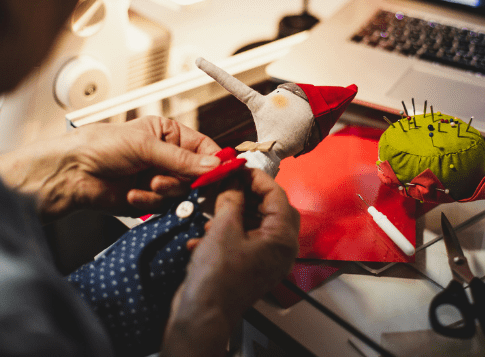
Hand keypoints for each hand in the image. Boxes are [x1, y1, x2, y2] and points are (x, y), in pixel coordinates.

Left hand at [0, 116, 220, 221]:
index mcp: (169, 135)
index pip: (204, 148)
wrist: (70, 173)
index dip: (215, 161)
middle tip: (170, 179)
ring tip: (148, 184)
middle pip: (197, 174)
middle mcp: (167, 157)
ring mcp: (158, 179)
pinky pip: (163, 207)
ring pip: (181, 193)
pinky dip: (149, 202)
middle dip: (184, 180)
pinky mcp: (148, 200)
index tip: (222, 172)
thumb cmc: (100, 146)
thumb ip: (181, 159)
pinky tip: (132, 194)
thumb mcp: (145, 146)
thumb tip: (213, 165)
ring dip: (164, 191)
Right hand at [161, 169, 299, 356]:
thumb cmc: (217, 279)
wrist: (202, 315)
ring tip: (216, 204)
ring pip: (257, 224)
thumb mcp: (223, 228)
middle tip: (231, 182)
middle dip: (249, 194)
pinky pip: (245, 240)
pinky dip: (229, 231)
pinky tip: (207, 230)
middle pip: (271, 209)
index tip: (240, 168)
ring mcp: (267, 260)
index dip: (257, 178)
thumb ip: (232, 199)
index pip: (277, 195)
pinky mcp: (251, 267)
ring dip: (236, 212)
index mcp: (282, 238)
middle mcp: (280, 250)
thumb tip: (234, 181)